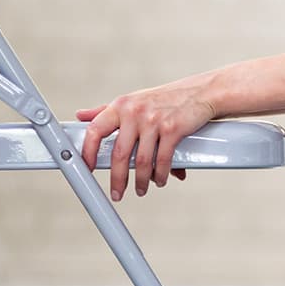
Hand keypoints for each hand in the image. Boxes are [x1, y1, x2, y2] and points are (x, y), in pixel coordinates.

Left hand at [75, 79, 215, 201]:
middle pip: (119, 153)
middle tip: (117, 193)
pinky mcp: (173, 129)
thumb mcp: (133, 100)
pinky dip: (161, 175)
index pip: (95, 130)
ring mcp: (154, 120)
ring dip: (141, 181)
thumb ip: (107, 110)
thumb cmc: (167, 99)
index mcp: (121, 105)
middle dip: (118, 179)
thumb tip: (82, 115)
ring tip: (141, 189)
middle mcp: (135, 112)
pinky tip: (159, 180)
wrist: (203, 93)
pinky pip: (163, 160)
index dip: (87, 152)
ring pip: (142, 161)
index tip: (87, 168)